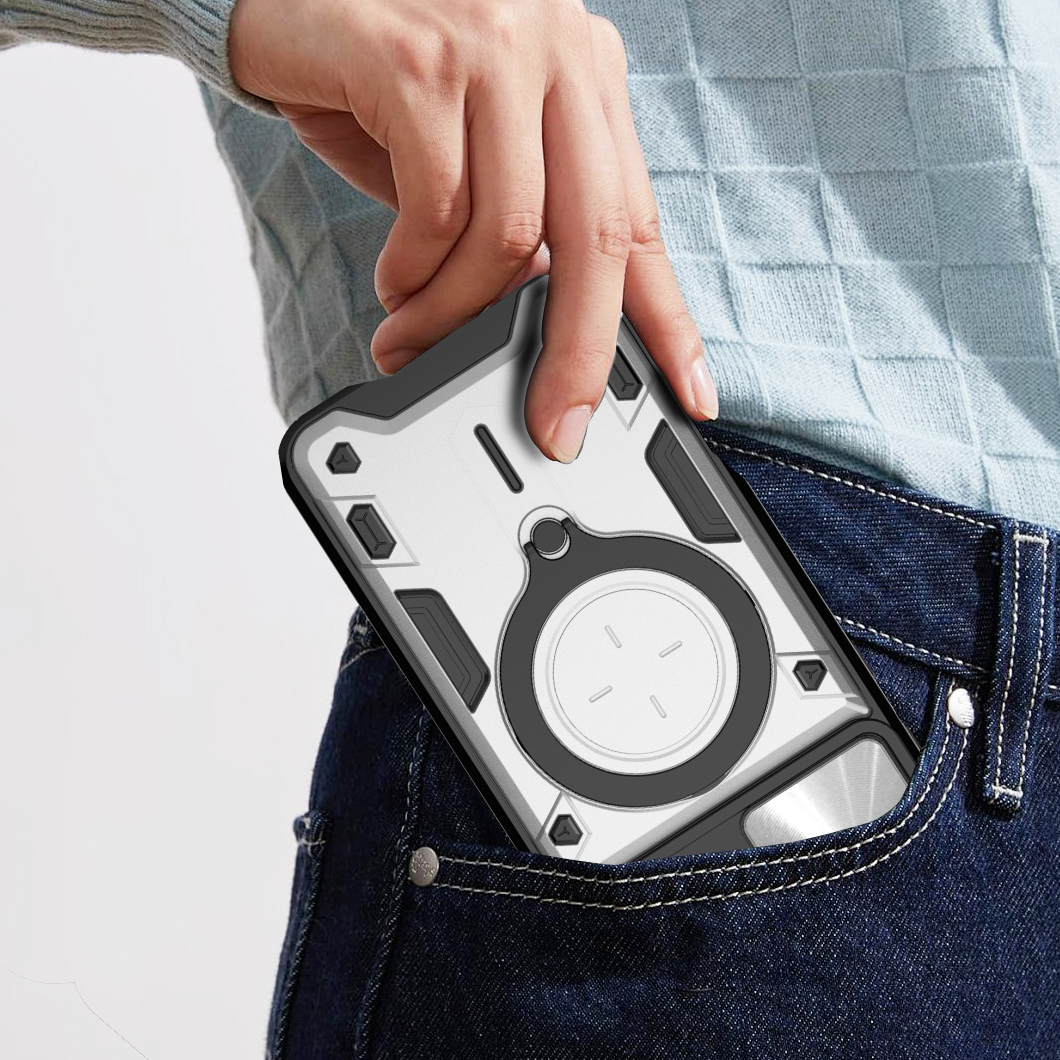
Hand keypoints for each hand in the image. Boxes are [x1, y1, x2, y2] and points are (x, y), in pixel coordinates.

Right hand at [230, 0, 717, 459]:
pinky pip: (437, 210)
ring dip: (459, 313)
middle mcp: (554, 50)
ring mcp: (492, 48)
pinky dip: (414, 272)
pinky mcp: (418, 62)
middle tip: (555, 422)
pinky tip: (394, 284)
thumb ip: (522, 218)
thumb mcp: (476, 145)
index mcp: (584, 74)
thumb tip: (547, 322)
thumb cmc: (381, 75)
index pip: (641, 218)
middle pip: (597, 234)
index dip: (669, 318)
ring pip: (509, 235)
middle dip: (578, 352)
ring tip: (416, 333)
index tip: (692, 390)